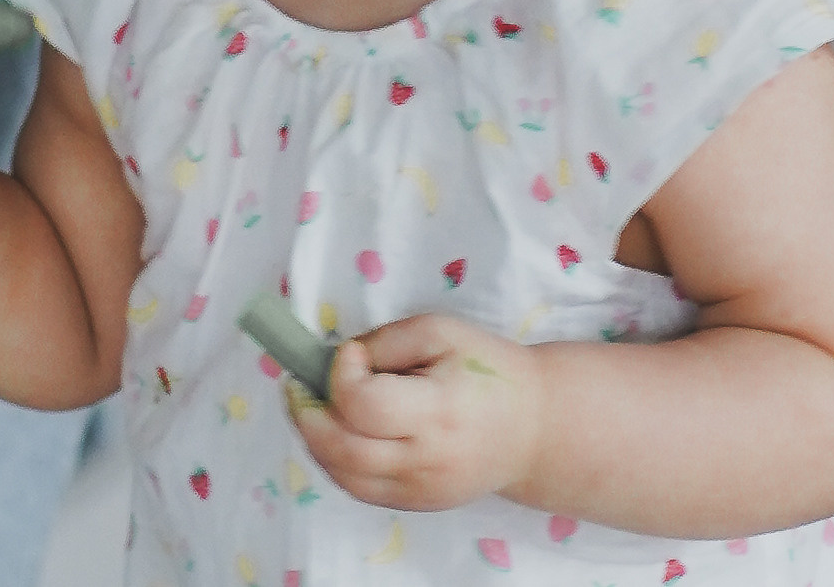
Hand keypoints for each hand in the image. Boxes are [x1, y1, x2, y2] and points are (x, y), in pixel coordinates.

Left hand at [286, 315, 547, 512]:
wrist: (535, 428)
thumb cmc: (489, 370)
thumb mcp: (443, 332)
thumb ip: (386, 341)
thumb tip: (339, 358)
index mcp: (439, 410)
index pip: (366, 405)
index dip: (342, 374)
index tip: (351, 353)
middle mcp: (428, 459)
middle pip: (344, 449)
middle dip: (307, 415)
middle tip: (298, 386)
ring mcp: (422, 489)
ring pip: (344, 476)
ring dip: (314, 440)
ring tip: (311, 407)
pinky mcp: (418, 503)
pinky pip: (360, 489)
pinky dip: (335, 461)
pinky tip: (335, 432)